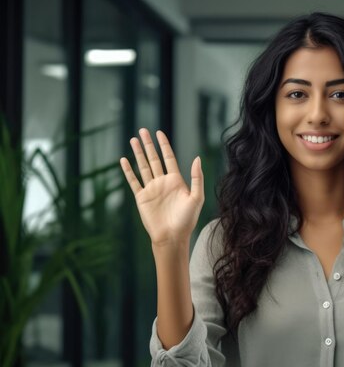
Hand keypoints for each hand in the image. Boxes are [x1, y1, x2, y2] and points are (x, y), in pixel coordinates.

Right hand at [120, 128, 203, 245]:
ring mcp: (151, 189)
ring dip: (138, 153)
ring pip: (143, 167)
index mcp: (176, 181)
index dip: (164, 145)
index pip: (169, 158)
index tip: (159, 132)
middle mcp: (163, 182)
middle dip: (148, 145)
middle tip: (143, 130)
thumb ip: (197, 178)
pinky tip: (124, 160)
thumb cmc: (187, 220)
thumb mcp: (196, 197)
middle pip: (154, 159)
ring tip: (133, 139)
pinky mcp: (141, 198)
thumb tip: (197, 158)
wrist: (172, 236)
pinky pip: (133, 181)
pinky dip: (128, 171)